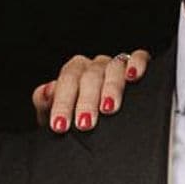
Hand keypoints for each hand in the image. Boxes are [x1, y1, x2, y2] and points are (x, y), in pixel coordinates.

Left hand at [32, 50, 149, 132]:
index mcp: (73, 73)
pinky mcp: (136, 65)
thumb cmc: (77, 120)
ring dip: (111, 88)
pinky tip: (133, 76)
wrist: (98, 124)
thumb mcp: (58, 117)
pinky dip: (136, 64)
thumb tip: (46, 91)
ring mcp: (115, 65)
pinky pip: (138, 58)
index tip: (60, 125)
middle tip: (84, 124)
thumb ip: (46, 105)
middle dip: (86, 101)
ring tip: (108, 108)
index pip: (66, 81)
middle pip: (90, 76)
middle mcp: (94, 66)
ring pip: (113, 68)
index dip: (62, 103)